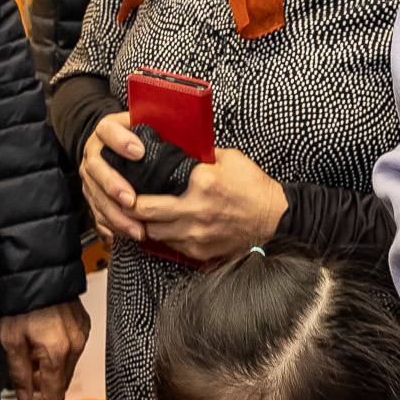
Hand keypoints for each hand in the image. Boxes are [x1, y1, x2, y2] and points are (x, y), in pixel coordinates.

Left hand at [0, 301, 89, 399]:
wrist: (38, 270)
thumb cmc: (22, 301)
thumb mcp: (12, 340)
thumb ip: (19, 374)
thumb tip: (25, 398)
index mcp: (58, 352)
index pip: (54, 394)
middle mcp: (76, 346)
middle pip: (62, 383)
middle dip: (43, 386)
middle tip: (24, 378)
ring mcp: (83, 335)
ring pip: (68, 367)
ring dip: (50, 370)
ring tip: (31, 356)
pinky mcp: (84, 325)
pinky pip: (73, 350)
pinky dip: (59, 354)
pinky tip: (43, 343)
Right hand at [80, 113, 148, 244]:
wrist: (111, 143)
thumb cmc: (138, 135)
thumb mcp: (146, 124)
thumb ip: (160, 127)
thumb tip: (187, 135)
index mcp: (106, 130)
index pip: (108, 131)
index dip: (120, 141)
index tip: (140, 152)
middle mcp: (93, 153)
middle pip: (97, 169)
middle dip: (113, 186)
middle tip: (131, 200)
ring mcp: (90, 176)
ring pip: (97, 197)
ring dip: (116, 215)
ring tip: (137, 229)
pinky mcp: (92, 195)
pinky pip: (98, 213)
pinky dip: (113, 227)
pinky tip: (129, 236)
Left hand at [131, 149, 288, 262]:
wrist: (274, 219)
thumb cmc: (253, 188)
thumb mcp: (229, 159)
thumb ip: (201, 154)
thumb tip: (177, 149)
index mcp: (200, 182)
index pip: (154, 183)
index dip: (138, 181)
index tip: (130, 178)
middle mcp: (194, 210)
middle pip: (143, 211)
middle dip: (130, 205)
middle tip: (125, 199)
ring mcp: (195, 233)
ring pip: (153, 232)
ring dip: (146, 223)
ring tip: (145, 214)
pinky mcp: (199, 250)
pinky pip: (170, 245)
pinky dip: (166, 236)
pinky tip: (167, 227)